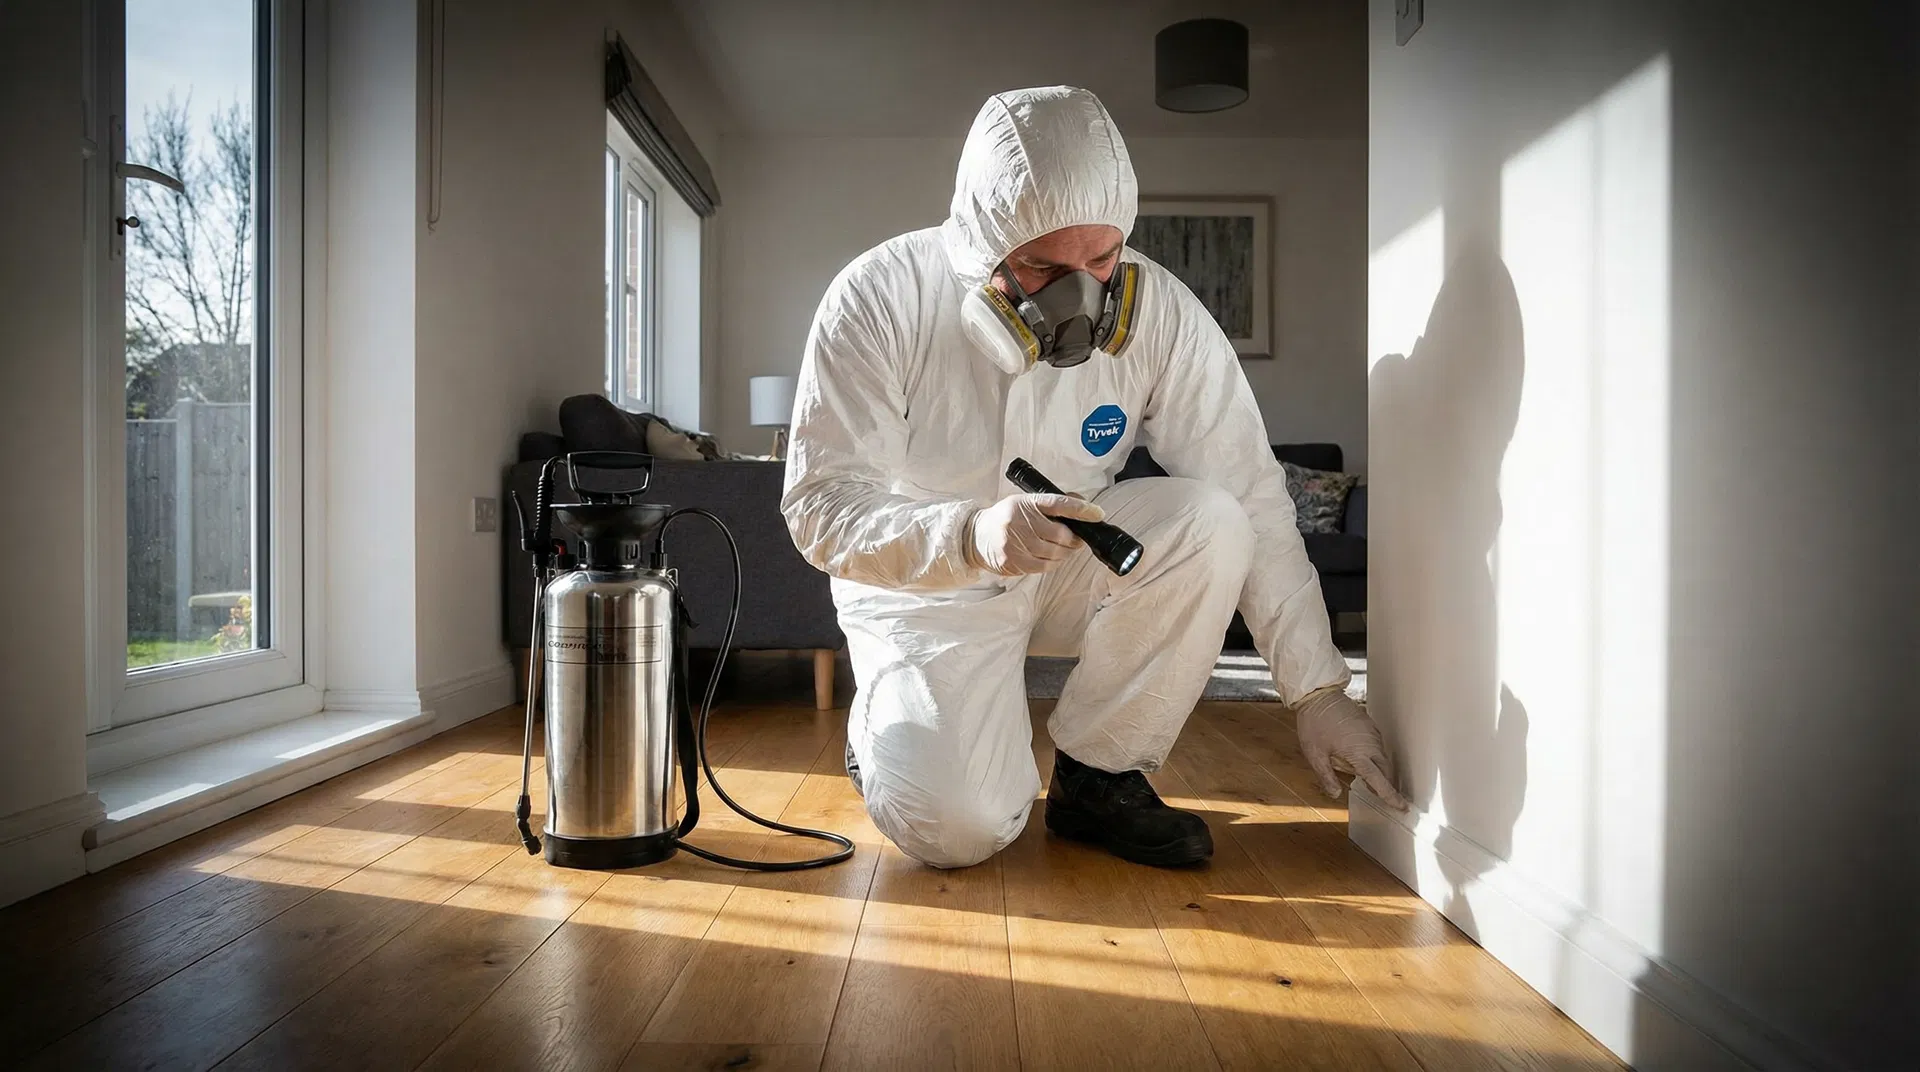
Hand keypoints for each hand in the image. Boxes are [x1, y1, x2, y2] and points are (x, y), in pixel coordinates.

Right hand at [965, 493, 1105, 575]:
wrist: (976, 536)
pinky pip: (1043, 566)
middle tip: (1076, 540)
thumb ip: (1052, 505)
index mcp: (1025, 502)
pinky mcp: (1011, 561)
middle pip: (1060, 534)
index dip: (1080, 509)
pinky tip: (1049, 558)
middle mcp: (1019, 521)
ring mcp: (1014, 543)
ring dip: (1064, 553)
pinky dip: (1052, 563)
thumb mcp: (1026, 503)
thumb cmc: (1007, 518)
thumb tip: (1084, 507)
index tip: (1098, 514)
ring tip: (1062, 549)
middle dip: (1074, 539)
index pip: (1058, 503)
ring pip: (1054, 553)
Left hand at [1294, 687, 1408, 809]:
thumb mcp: (1315, 754)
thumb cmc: (1314, 723)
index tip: (1402, 807)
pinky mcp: (1370, 726)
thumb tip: (1335, 794)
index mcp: (1358, 753)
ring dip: (1376, 769)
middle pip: (1384, 771)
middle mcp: (1370, 743)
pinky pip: (1377, 746)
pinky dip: (1373, 756)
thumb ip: (1326, 777)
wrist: (1318, 695)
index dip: (1390, 796)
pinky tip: (1358, 758)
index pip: (1379, 780)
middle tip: (1376, 795)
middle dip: (1383, 784)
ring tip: (1359, 775)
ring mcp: (1372, 733)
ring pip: (1382, 758)